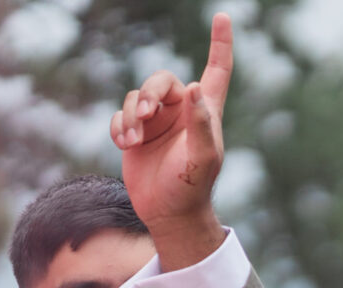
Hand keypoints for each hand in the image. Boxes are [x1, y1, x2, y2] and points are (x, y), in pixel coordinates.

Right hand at [110, 13, 232, 265]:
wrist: (169, 213)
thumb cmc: (193, 187)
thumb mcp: (203, 158)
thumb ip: (201, 124)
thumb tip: (196, 87)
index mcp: (207, 112)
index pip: (217, 71)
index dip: (220, 44)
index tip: (223, 16)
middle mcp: (183, 112)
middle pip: (160, 81)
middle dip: (149, 95)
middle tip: (145, 117)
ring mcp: (158, 122)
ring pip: (136, 97)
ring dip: (130, 115)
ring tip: (132, 140)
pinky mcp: (136, 134)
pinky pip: (120, 115)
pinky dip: (119, 127)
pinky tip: (125, 145)